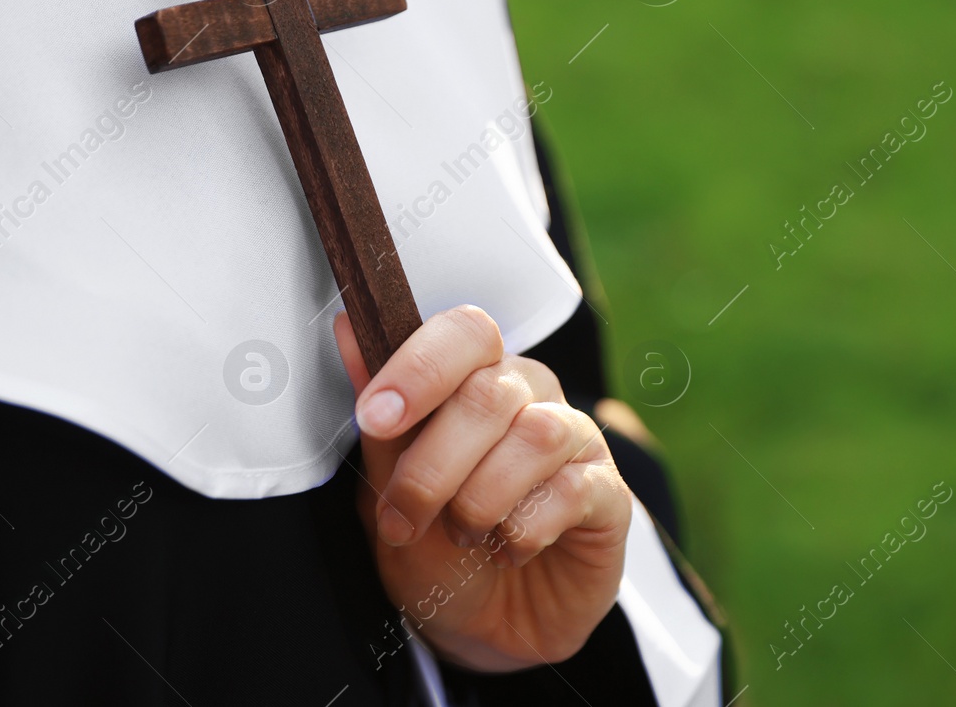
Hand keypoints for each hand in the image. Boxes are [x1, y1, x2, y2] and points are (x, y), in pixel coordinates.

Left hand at [335, 305, 631, 671]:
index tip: (375, 416)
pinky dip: (523, 529)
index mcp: (476, 377)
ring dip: (479, 498)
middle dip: (432, 464)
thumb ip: (381, 415)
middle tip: (403, 517)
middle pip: (489, 392)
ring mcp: (575, 440)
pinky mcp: (607, 494)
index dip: (420, 368)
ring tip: (462, 534)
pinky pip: (572, 490)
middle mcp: (531, 395)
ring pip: (535, 435)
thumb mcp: (390, 488)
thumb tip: (348, 328)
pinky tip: (508, 549)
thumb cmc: (436, 549)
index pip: (466, 333)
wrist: (480, 628)